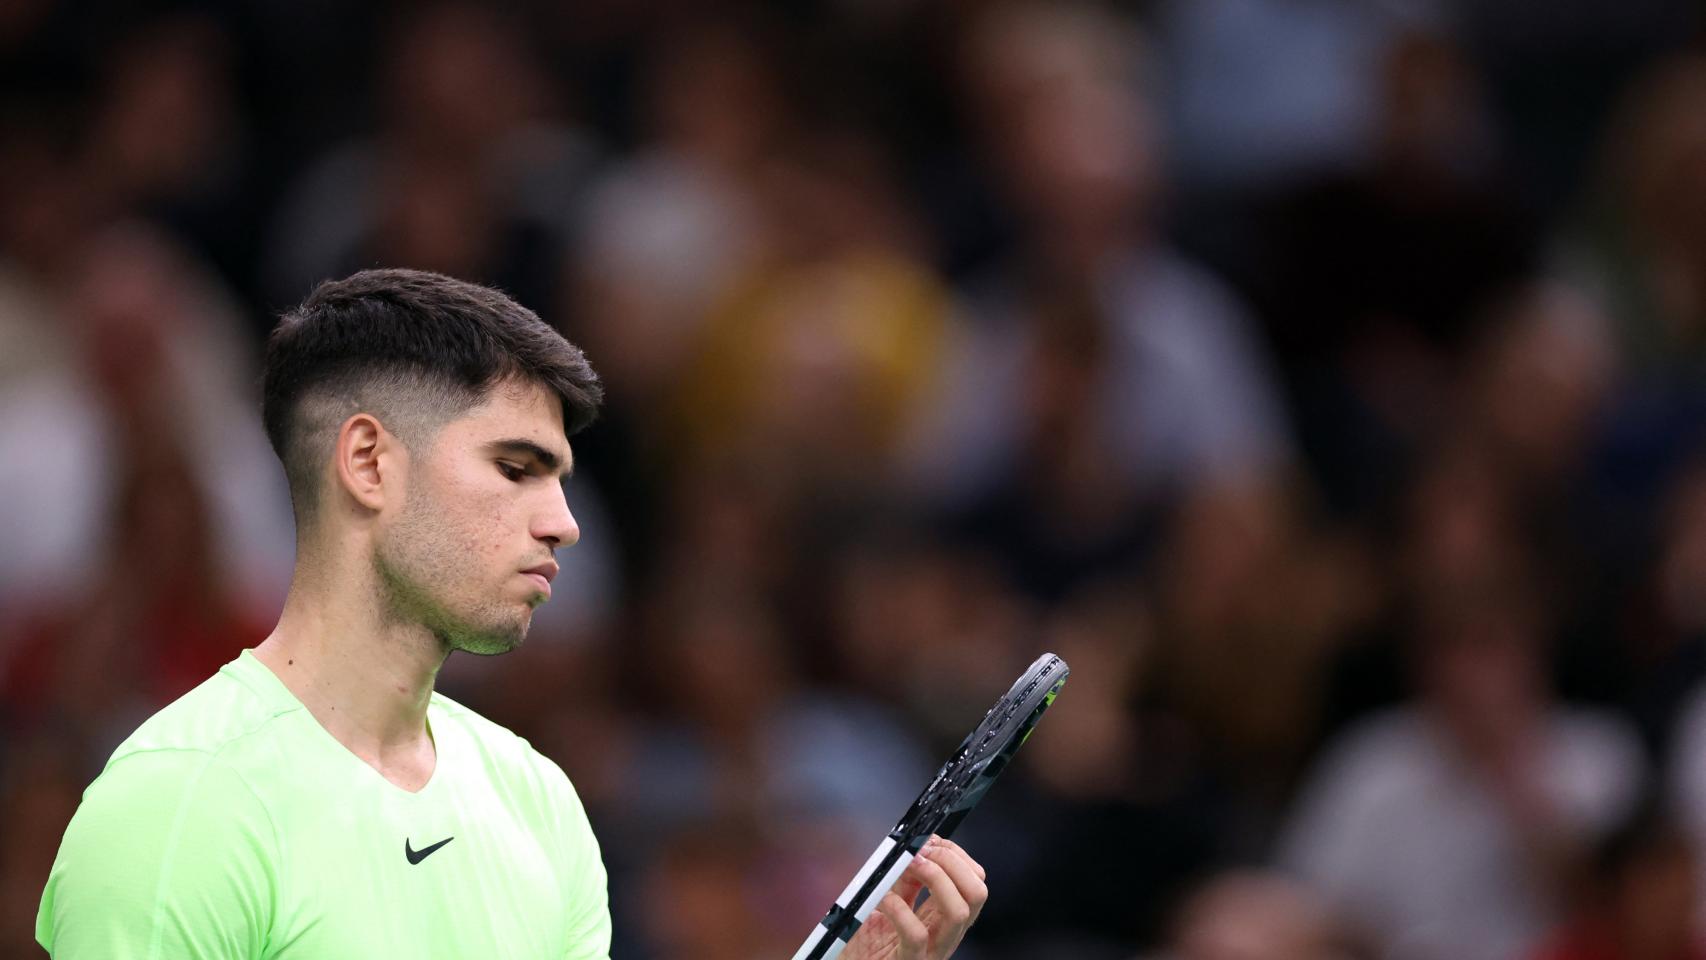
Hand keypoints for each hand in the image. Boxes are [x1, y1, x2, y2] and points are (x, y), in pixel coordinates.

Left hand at [841, 836, 987, 959]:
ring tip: (908, 866)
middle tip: (921, 851)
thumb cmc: (870, 942)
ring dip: (935, 877)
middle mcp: (947, 934)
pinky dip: (898, 908)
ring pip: (959, 912)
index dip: (956, 854)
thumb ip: (907, 880)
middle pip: (977, 892)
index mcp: (946, 917)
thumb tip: (916, 847)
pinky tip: (882, 899)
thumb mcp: (894, 901)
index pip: (975, 880)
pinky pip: (916, 934)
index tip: (930, 840)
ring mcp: (932, 951)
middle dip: (950, 861)